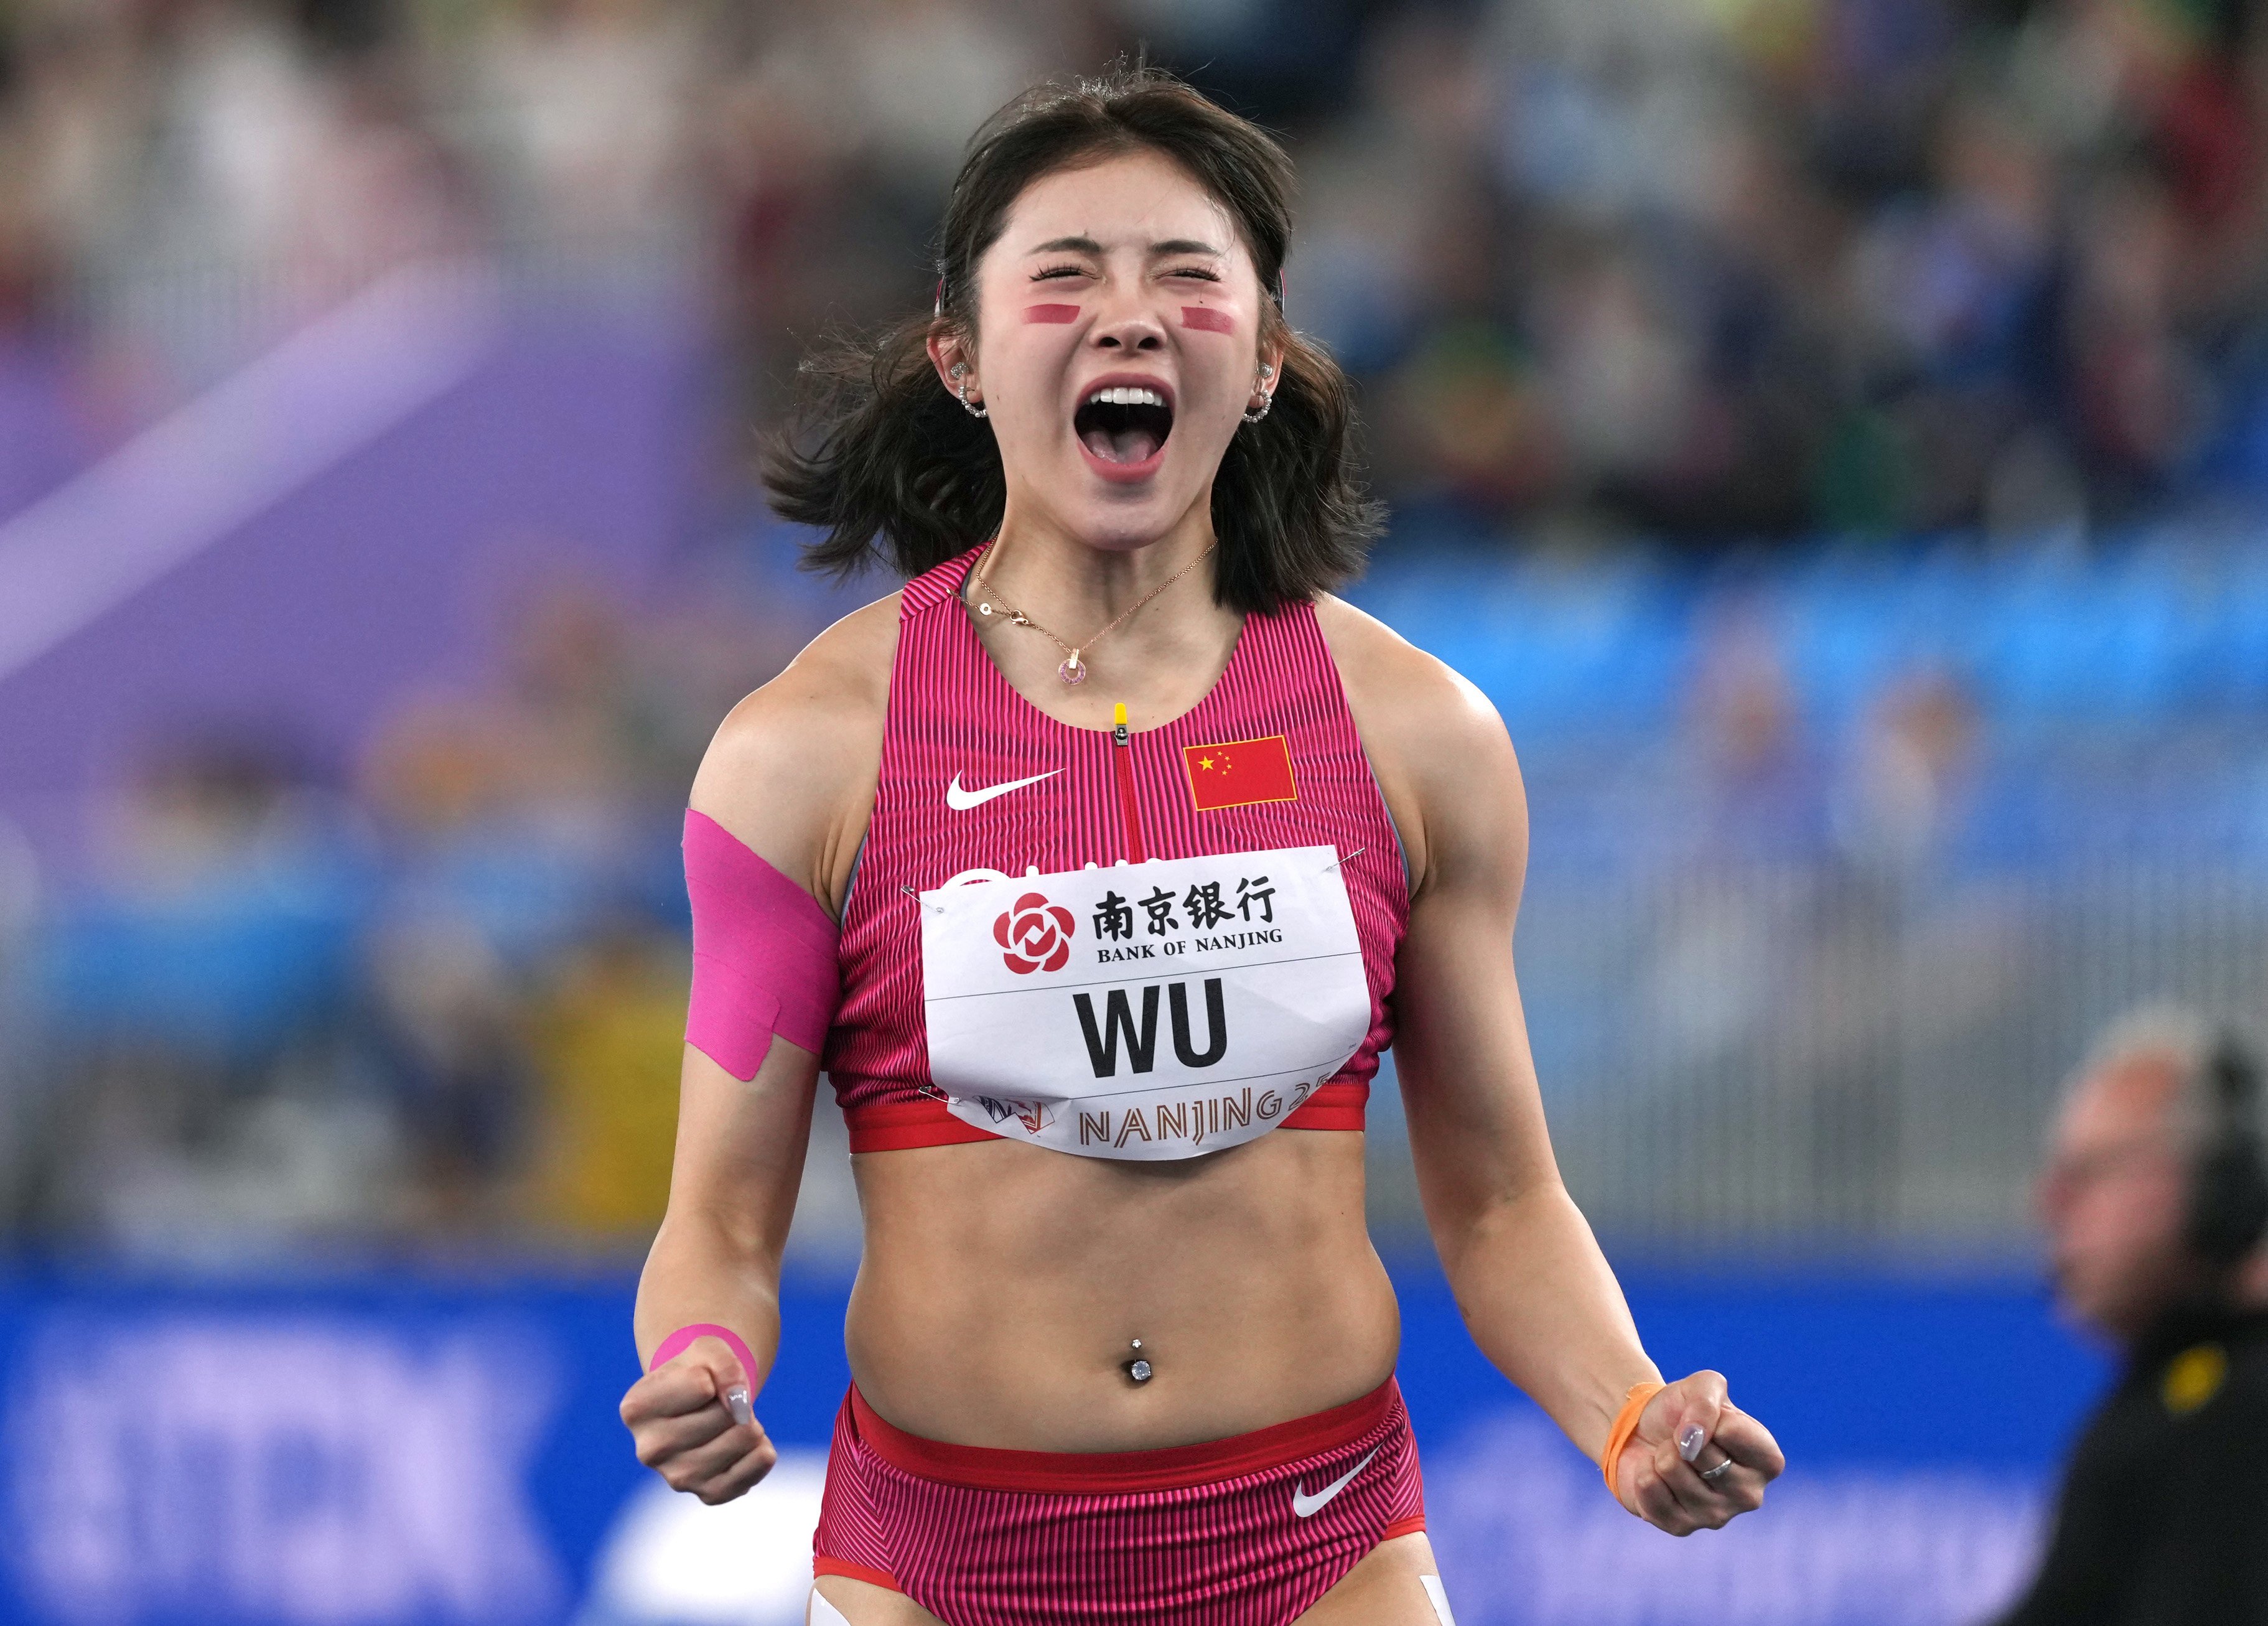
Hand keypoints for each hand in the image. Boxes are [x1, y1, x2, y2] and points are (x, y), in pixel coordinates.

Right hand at [618, 1334, 777, 1503]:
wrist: (702, 1407)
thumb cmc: (699, 1372)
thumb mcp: (708, 1350)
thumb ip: (724, 1364)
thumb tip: (740, 1404)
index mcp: (636, 1410)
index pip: (701, 1385)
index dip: (713, 1375)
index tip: (701, 1381)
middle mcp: (649, 1451)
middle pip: (725, 1414)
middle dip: (735, 1401)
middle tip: (719, 1404)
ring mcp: (677, 1478)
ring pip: (743, 1438)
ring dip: (751, 1423)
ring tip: (730, 1423)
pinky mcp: (709, 1495)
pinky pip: (756, 1467)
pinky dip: (763, 1449)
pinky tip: (746, 1444)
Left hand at [1611, 1369, 1783, 1534]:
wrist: (1644, 1433)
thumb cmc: (1683, 1411)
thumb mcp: (1702, 1386)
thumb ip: (1706, 1400)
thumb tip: (1694, 1437)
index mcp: (1768, 1461)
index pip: (1733, 1432)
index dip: (1708, 1416)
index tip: (1706, 1419)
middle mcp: (1750, 1495)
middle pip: (1701, 1454)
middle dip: (1681, 1437)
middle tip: (1684, 1442)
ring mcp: (1717, 1517)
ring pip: (1670, 1468)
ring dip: (1661, 1453)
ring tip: (1671, 1457)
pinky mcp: (1681, 1527)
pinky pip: (1648, 1488)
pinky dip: (1643, 1472)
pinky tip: (1656, 1475)